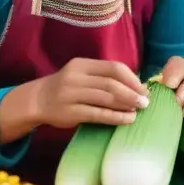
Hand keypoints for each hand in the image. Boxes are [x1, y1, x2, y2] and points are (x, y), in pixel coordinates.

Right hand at [31, 58, 149, 128]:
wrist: (38, 100)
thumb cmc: (66, 87)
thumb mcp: (81, 75)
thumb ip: (102, 77)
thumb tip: (136, 86)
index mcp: (82, 64)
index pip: (113, 67)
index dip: (132, 79)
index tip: (144, 89)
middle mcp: (76, 77)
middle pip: (111, 83)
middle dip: (132, 93)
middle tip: (145, 102)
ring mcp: (71, 95)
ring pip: (106, 98)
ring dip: (126, 105)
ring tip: (139, 110)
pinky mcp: (71, 112)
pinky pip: (98, 114)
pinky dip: (116, 117)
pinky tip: (127, 119)